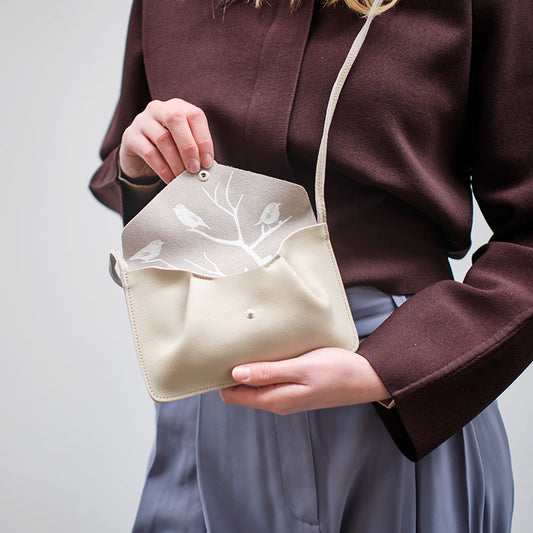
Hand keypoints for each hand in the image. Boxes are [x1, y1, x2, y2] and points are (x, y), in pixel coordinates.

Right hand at [118, 98, 214, 183]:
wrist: (139, 155)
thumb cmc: (168, 149)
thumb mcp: (183, 145)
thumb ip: (197, 151)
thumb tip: (212, 167)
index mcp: (178, 107)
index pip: (194, 115)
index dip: (204, 139)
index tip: (208, 162)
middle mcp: (159, 108)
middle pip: (175, 120)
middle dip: (188, 147)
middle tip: (194, 169)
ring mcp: (142, 120)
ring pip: (162, 138)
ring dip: (176, 162)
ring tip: (183, 177)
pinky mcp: (130, 136)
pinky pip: (149, 153)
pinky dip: (163, 169)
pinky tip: (170, 179)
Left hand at [219, 347, 391, 414]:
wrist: (366, 378)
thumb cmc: (336, 371)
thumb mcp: (301, 369)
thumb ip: (268, 372)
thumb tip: (236, 374)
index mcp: (275, 400)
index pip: (234, 396)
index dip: (222, 378)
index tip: (219, 356)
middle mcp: (278, 401)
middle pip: (242, 390)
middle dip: (234, 371)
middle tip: (232, 345)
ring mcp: (287, 396)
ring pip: (256, 384)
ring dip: (250, 367)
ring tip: (248, 344)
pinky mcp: (295, 387)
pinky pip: (270, 379)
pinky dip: (264, 367)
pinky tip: (268, 350)